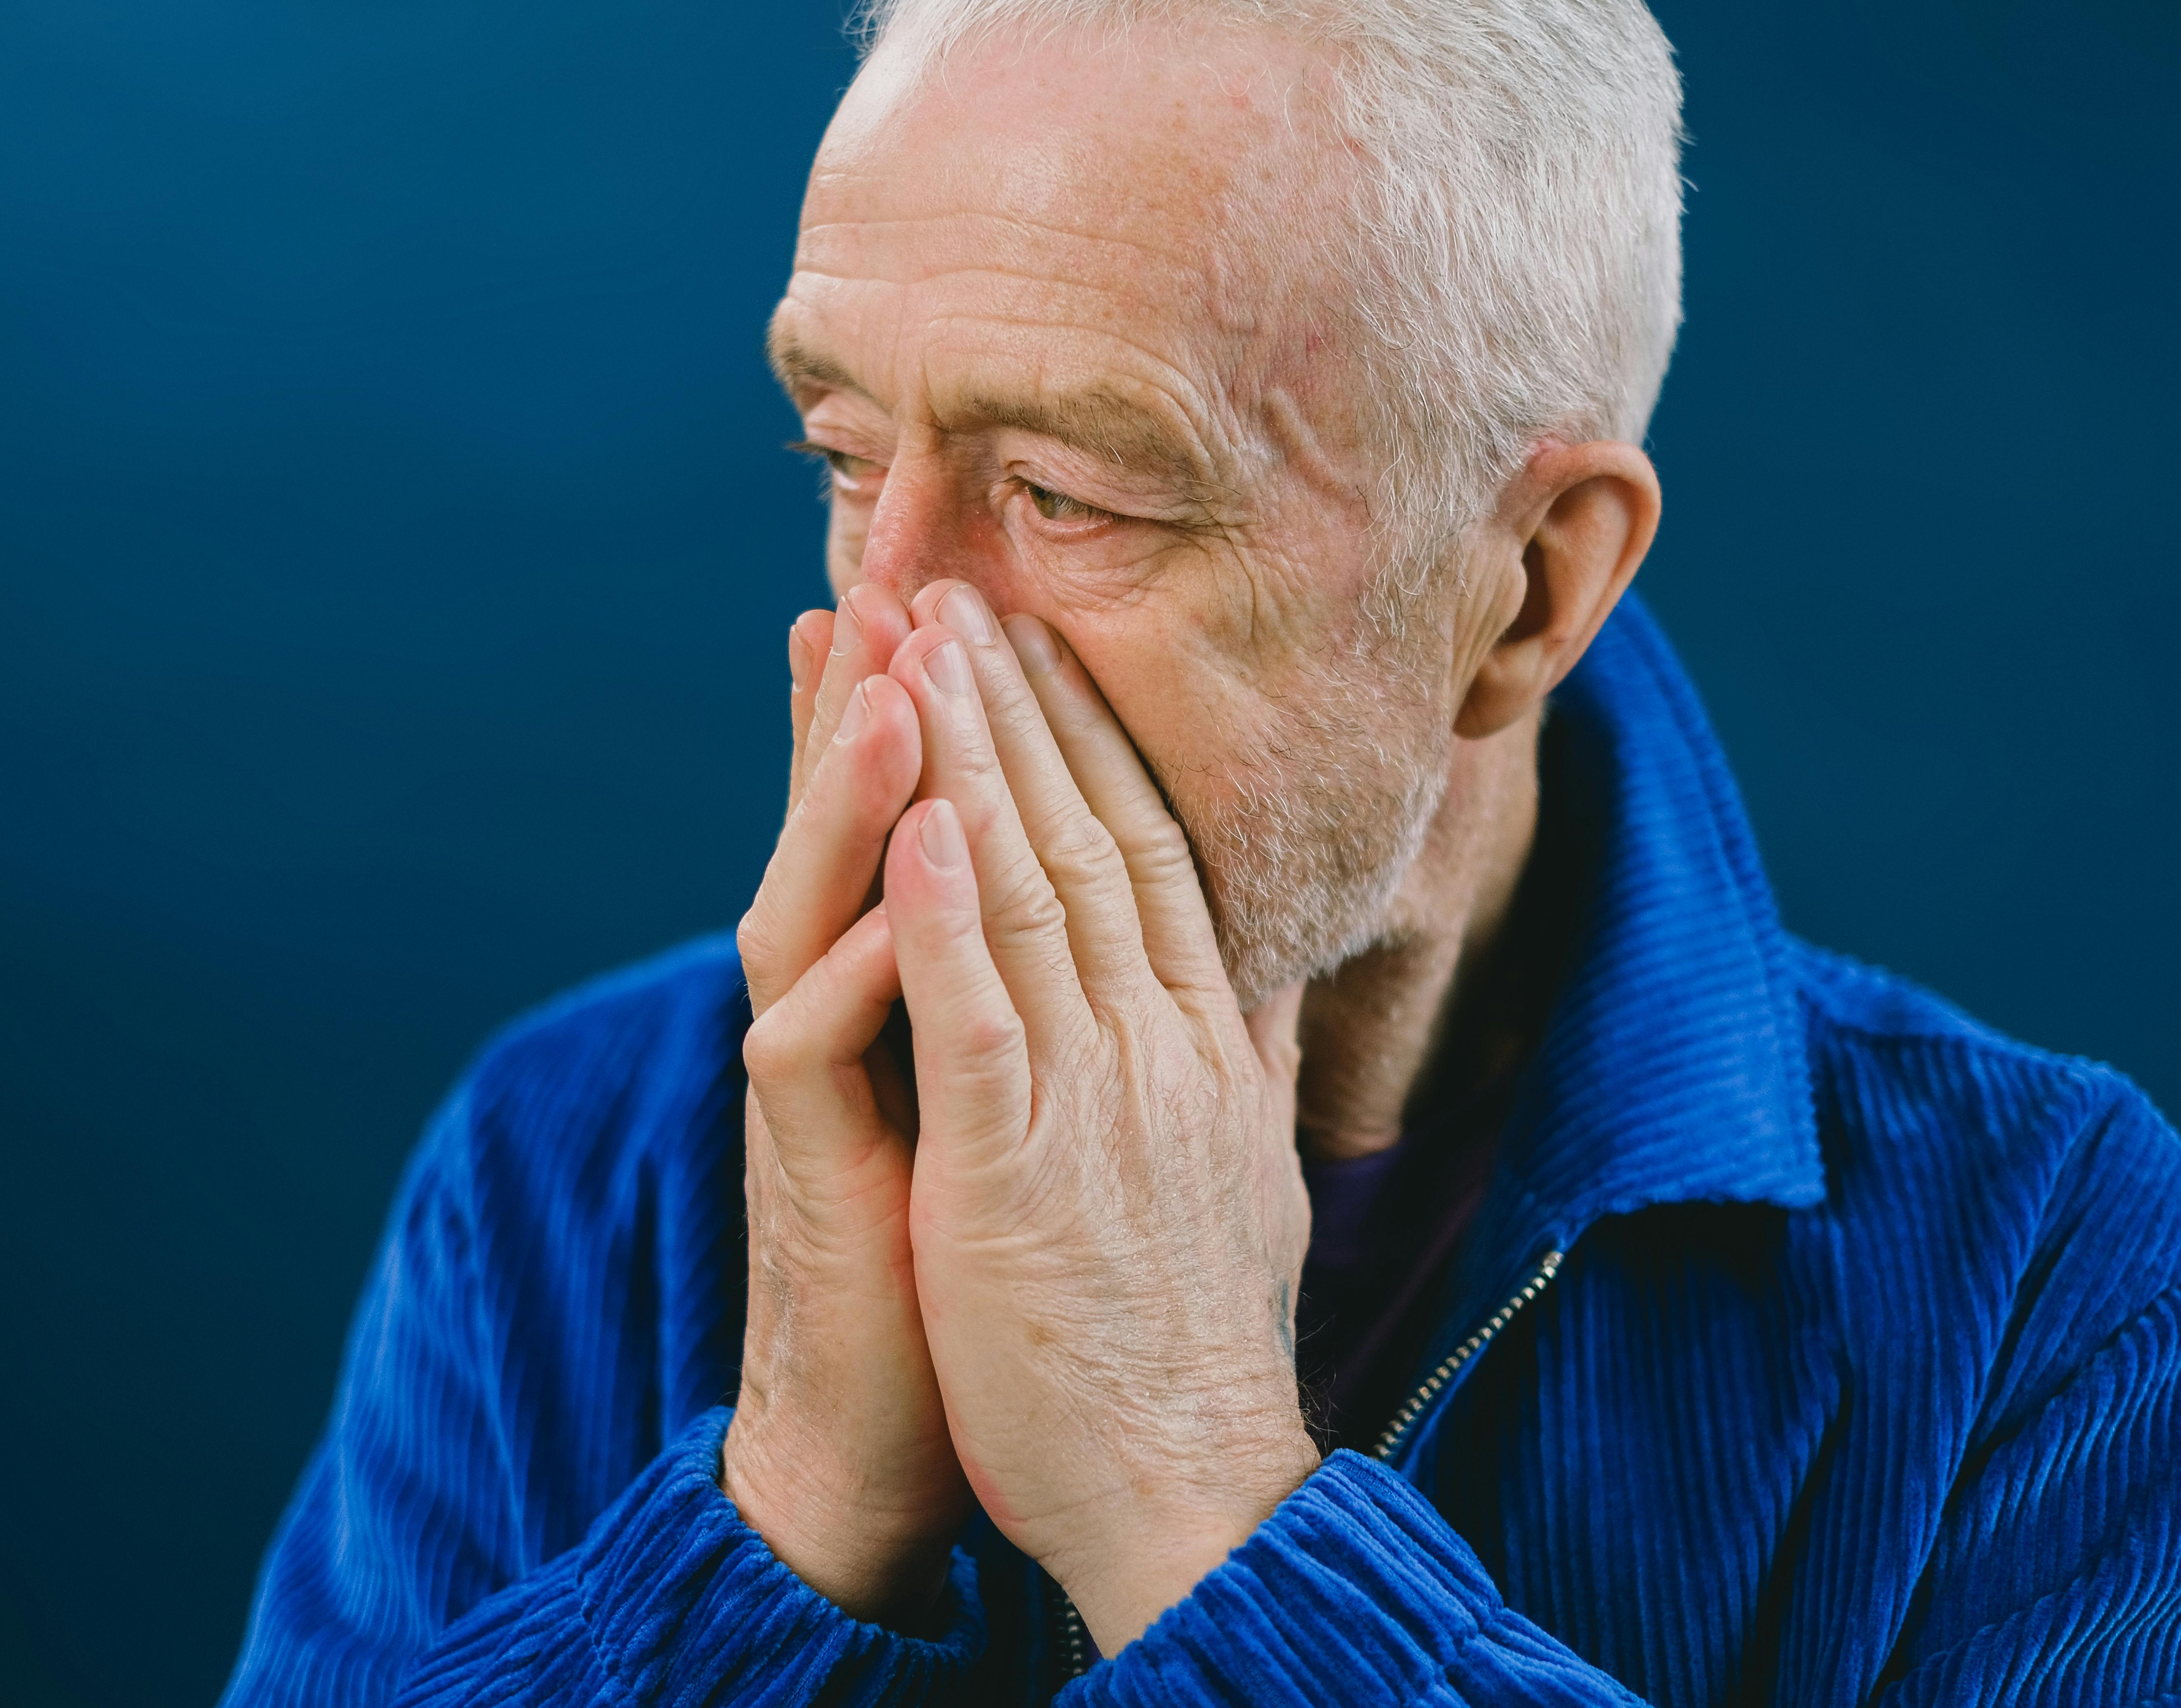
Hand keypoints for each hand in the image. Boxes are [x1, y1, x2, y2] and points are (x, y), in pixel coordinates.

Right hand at [721, 582, 972, 1622]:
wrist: (890, 1432)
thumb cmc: (973, 1271)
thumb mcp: (1018, 1109)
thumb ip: (1039, 1010)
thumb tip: (1123, 939)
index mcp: (901, 1001)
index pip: (909, 834)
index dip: (927, 722)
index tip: (945, 611)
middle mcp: (841, 1020)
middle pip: (845, 839)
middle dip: (869, 711)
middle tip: (888, 582)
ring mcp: (814, 1085)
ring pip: (813, 908)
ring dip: (852, 802)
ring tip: (895, 689)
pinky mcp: (808, 1158)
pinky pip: (821, 1040)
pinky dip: (869, 962)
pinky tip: (904, 888)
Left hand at [880, 582, 1319, 1652]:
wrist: (1189, 1488)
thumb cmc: (1192, 1341)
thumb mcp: (1237, 1172)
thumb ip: (1242, 1064)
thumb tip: (1263, 982)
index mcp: (1204, 1047)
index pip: (1148, 856)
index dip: (1090, 741)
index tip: (1043, 649)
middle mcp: (1162, 1046)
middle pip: (1089, 838)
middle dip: (1022, 706)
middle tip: (967, 586)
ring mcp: (1097, 1099)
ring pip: (1030, 891)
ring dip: (974, 758)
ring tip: (927, 639)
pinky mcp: (1023, 1167)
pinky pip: (984, 1014)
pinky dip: (950, 907)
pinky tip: (917, 813)